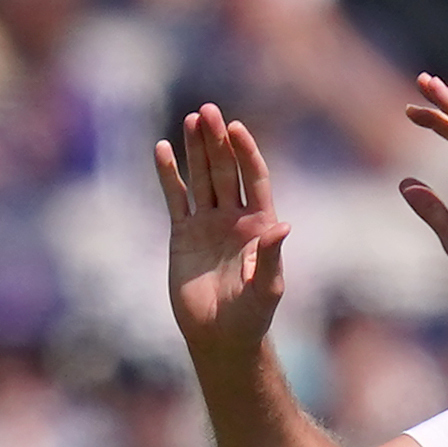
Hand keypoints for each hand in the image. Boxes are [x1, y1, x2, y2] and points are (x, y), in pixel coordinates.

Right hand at [156, 105, 292, 359]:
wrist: (220, 336)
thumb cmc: (251, 316)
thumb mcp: (266, 288)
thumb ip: (271, 256)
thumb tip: (283, 226)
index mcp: (259, 224)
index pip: (253, 179)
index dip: (246, 153)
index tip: (237, 128)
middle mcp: (233, 217)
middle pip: (225, 170)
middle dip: (218, 141)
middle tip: (209, 110)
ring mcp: (207, 223)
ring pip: (201, 178)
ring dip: (196, 149)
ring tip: (191, 119)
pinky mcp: (183, 234)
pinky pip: (175, 198)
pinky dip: (169, 175)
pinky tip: (163, 149)